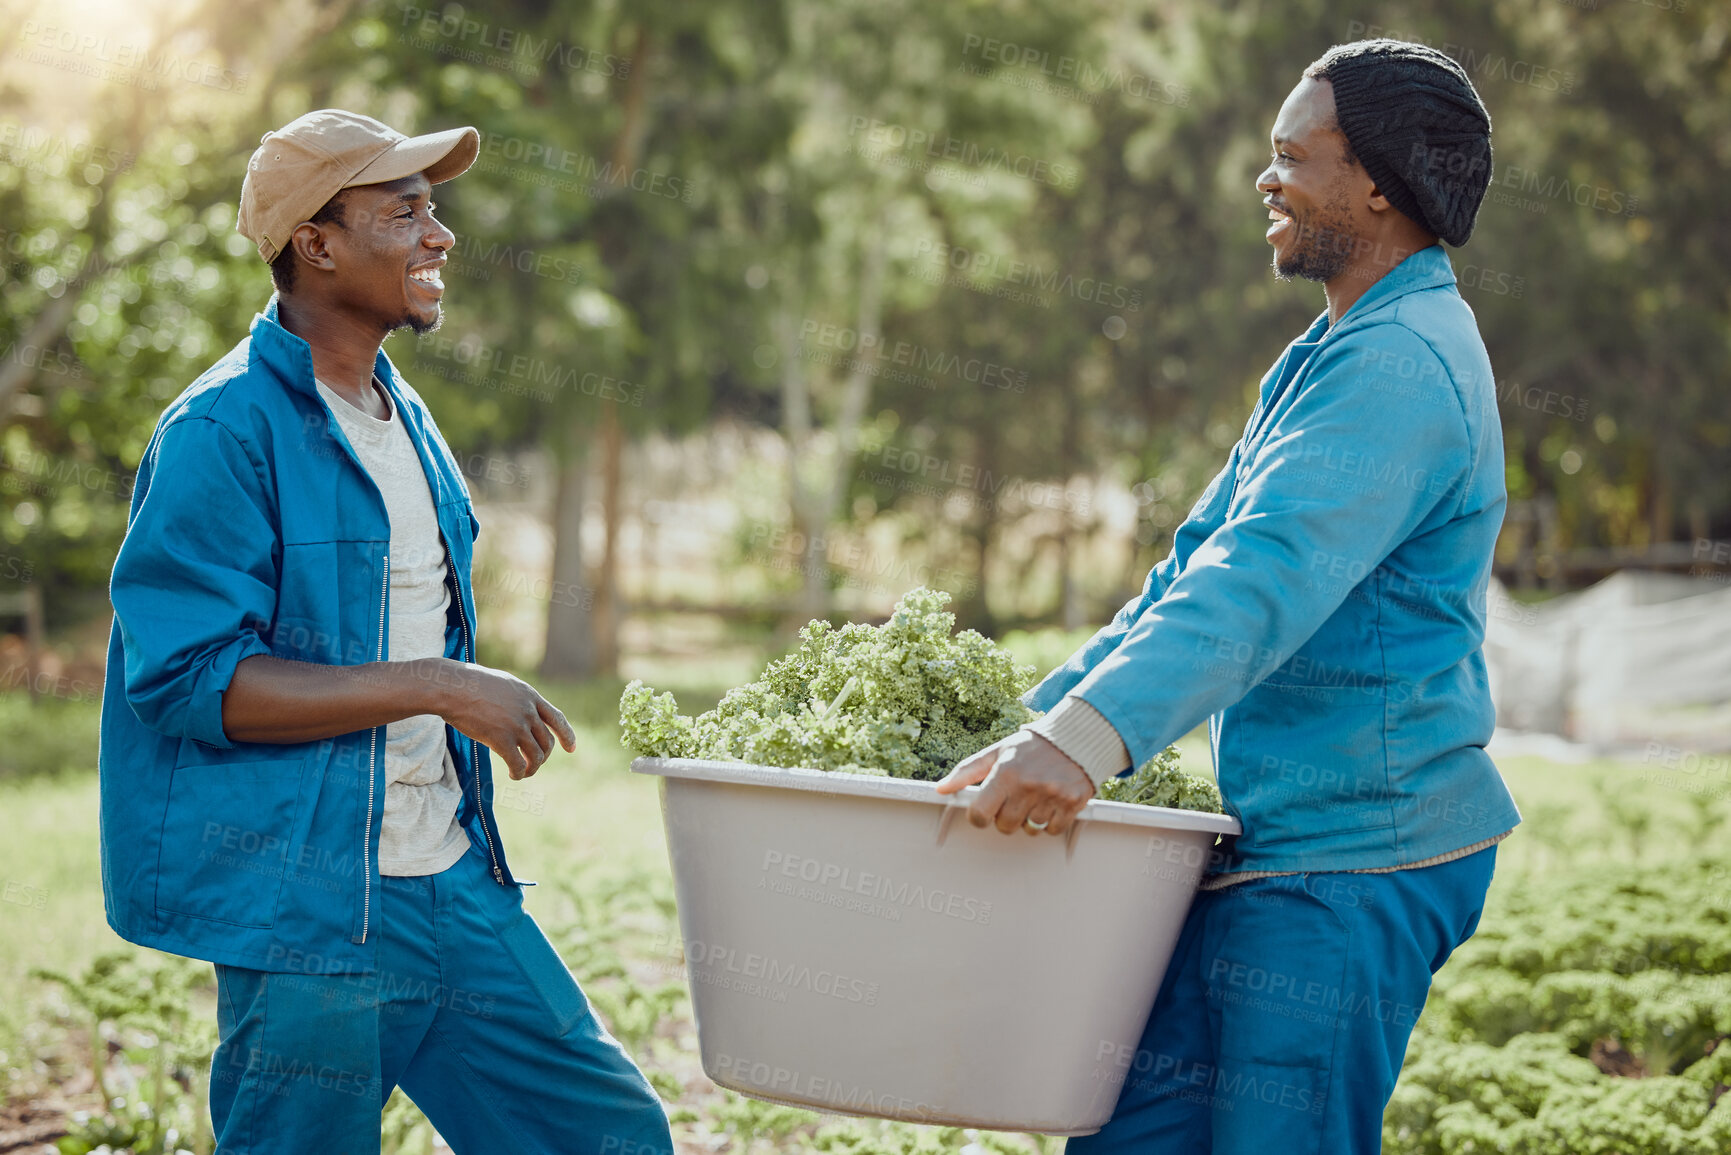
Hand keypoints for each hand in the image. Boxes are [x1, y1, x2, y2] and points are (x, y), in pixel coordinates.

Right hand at [430, 659, 576, 779]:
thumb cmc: (470, 684)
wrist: (453, 687)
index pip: (557, 718)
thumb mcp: (503, 684)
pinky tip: (513, 775)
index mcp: (530, 696)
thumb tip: (520, 714)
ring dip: (532, 768)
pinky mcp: (502, 739)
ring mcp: (517, 725)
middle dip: (543, 756)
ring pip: (536, 756)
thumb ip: (516, 699)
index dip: (567, 735)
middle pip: (547, 741)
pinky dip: (519, 773)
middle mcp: (528, 711)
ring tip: (523, 772)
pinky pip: (518, 763)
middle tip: (534, 763)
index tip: (572, 748)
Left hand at [934, 729, 1095, 836]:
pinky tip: (1050, 802)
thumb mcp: (996, 753)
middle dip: (1006, 817)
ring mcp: (1052, 796)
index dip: (979, 816)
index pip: (980, 814)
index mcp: (1006, 773)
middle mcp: (1029, 786)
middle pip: (1005, 826)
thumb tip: (941, 789)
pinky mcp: (1073, 803)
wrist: (1074, 737)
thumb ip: (967, 772)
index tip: (984, 810)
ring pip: (1030, 829)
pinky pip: (1053, 829)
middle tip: (1014, 799)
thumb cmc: (1030, 746)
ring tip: (1034, 798)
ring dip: (1029, 819)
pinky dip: (1050, 821)